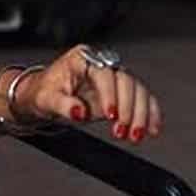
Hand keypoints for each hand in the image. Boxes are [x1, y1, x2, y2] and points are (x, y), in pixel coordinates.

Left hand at [14, 44, 163, 143]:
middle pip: (126, 81)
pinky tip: (151, 130)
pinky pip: (142, 99)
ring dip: (141, 114)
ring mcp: (114, 78)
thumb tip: (79, 112)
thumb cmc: (43, 92)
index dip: (110, 94)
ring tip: (135, 135)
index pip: (104, 74)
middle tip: (123, 131)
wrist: (43, 96)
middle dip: (129, 109)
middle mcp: (102, 65)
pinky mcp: (122, 92)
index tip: (111, 115)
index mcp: (83, 59)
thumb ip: (63, 105)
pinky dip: (149, 114)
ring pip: (138, 90)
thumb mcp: (46, 99)